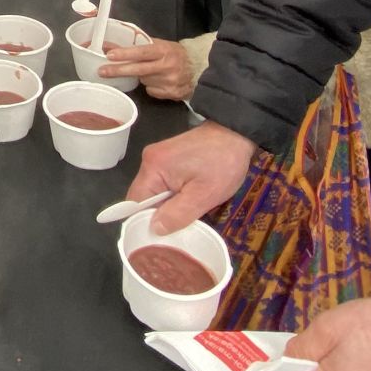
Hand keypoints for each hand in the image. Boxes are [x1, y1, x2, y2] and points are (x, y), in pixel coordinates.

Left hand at [99, 38, 194, 99]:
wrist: (198, 70)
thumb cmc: (175, 54)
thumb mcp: (162, 45)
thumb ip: (141, 46)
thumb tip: (114, 46)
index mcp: (164, 51)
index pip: (142, 52)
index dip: (125, 54)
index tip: (110, 55)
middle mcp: (167, 66)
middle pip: (138, 70)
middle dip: (118, 70)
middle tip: (102, 71)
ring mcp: (170, 82)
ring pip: (143, 81)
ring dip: (141, 77)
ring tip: (151, 71)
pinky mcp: (171, 94)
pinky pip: (151, 91)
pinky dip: (151, 86)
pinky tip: (158, 81)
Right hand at [125, 119, 256, 233]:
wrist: (236, 132)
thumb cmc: (223, 163)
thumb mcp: (203, 195)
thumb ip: (177, 214)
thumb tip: (154, 229)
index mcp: (153, 168)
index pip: (135, 203)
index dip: (144, 222)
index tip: (159, 238)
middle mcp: (149, 160)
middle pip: (144, 198)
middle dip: (159, 215)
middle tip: (178, 229)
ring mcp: (158, 156)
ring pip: (154, 192)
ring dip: (168, 205)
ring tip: (187, 215)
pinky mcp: (169, 156)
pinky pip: (163, 183)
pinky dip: (173, 195)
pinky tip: (189, 200)